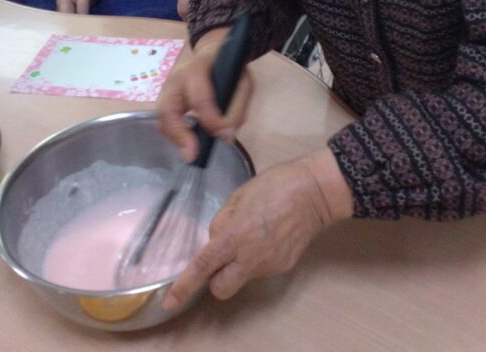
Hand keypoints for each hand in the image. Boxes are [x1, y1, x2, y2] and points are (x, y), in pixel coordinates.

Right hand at [156, 28, 253, 162]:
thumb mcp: (243, 83)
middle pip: (168, 109)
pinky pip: (164, 121)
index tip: (221, 136)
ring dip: (175, 138)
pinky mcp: (163, 100)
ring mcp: (166, 89)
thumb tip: (225, 136)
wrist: (213, 52)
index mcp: (198, 68)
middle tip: (192, 155)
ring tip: (191, 151)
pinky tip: (188, 142)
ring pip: (161, 118)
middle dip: (179, 135)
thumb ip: (237, 108)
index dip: (210, 119)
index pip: (199, 97)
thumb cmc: (230, 68)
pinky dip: (174, 135)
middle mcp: (176, 78)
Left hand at [163, 149, 353, 309]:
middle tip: (222, 257)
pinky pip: (262, 268)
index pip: (203, 267)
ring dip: (240, 263)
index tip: (170, 301)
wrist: (315, 192)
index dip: (184, 286)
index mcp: (234, 235)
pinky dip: (259, 256)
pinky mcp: (284, 266)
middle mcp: (250, 257)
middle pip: (221, 288)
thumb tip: (216, 239)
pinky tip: (271, 235)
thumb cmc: (274, 185)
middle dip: (215, 279)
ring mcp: (269, 265)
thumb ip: (222, 221)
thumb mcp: (239, 195)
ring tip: (255, 233)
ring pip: (243, 277)